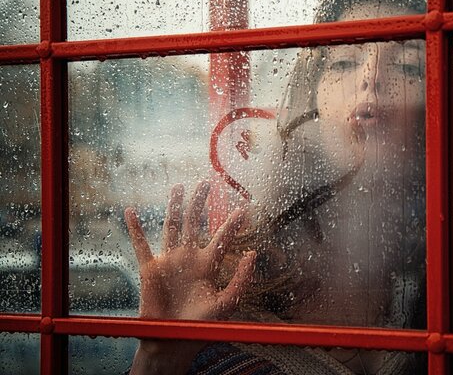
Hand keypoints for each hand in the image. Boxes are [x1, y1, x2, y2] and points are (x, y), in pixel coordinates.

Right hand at [125, 182, 255, 320]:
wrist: (173, 340)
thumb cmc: (201, 325)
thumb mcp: (227, 303)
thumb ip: (241, 279)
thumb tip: (252, 252)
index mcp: (208, 265)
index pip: (221, 238)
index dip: (232, 224)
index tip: (243, 209)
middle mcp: (188, 258)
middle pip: (194, 223)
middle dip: (199, 203)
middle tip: (205, 183)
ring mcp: (169, 261)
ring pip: (171, 227)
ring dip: (174, 207)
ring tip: (178, 187)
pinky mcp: (149, 269)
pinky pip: (140, 245)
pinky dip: (135, 228)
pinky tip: (131, 211)